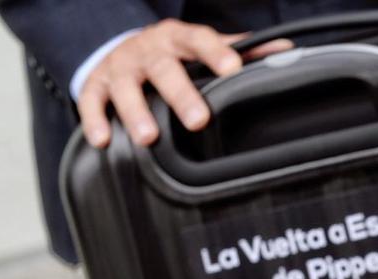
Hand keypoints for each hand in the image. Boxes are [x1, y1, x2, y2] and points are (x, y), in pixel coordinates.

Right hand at [79, 19, 292, 147]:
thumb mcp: (202, 46)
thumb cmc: (173, 53)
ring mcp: (120, 68)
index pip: (199, 40)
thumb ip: (241, 50)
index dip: (215, 53)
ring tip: (148, 137)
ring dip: (136, 113)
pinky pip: (92, 101)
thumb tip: (286, 51)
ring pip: (126, 88)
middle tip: (198, 119)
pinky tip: (105, 139)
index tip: (232, 68)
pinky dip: (96, 119)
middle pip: (164, 69)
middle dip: (180, 94)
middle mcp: (148, 50)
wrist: (121, 47)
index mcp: (178, 39)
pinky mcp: (95, 84)